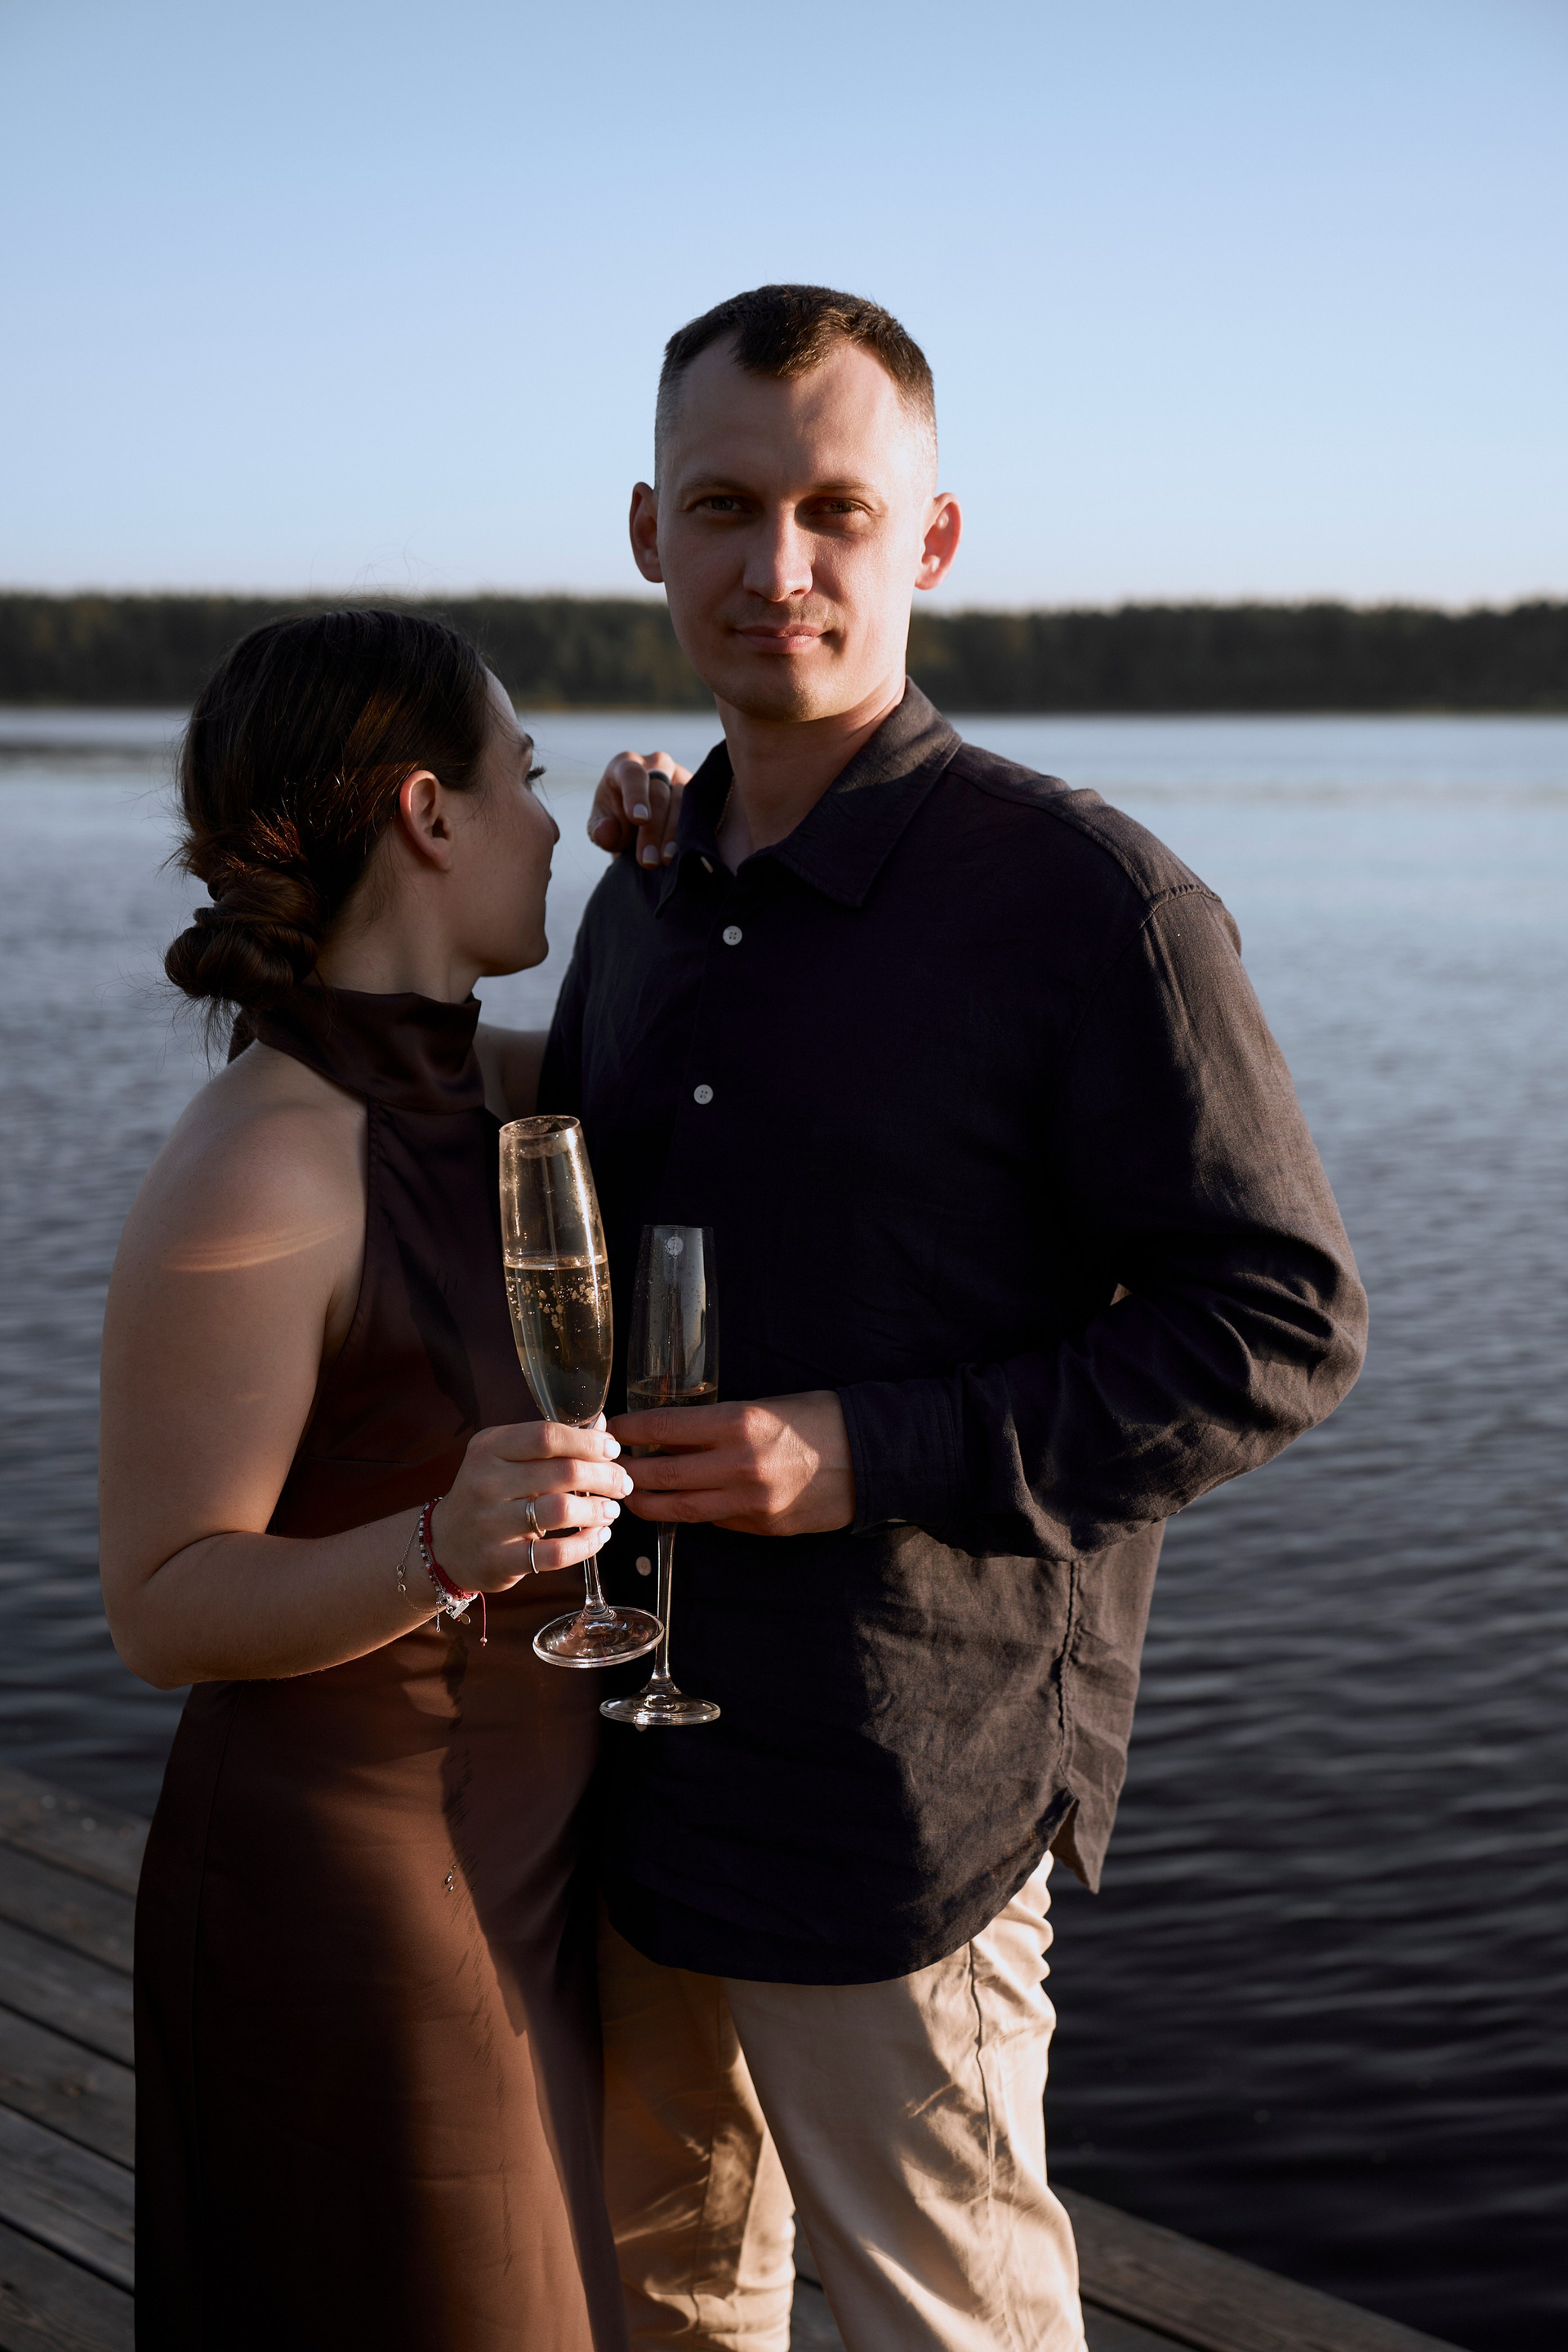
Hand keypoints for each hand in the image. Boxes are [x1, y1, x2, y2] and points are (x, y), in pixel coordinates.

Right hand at [431, 1419, 633, 1589]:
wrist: (445, 1544)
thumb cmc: (489, 1494)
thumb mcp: (505, 1458)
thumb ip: (550, 1442)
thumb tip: (602, 1425)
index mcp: (490, 1448)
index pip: (547, 1436)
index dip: (588, 1442)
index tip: (612, 1450)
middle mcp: (486, 1482)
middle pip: (562, 1472)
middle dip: (604, 1476)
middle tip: (622, 1483)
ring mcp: (491, 1524)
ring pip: (561, 1511)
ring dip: (597, 1510)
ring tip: (611, 1510)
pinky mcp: (500, 1560)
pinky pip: (556, 1553)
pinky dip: (586, 1544)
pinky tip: (598, 1536)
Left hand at [587, 752, 690, 869]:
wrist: (638, 826)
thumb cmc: (616, 820)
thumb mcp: (601, 826)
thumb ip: (599, 829)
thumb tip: (607, 833)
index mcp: (626, 764)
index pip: (633, 774)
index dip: (636, 796)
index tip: (638, 820)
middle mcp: (657, 765)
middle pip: (659, 792)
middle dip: (653, 828)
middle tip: (648, 860)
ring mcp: (681, 776)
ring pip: (682, 801)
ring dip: (673, 833)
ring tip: (665, 860)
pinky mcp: (697, 793)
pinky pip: (699, 810)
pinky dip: (691, 832)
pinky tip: (685, 853)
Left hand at [606, 1391, 854, 1537]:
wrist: (873, 1458)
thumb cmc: (821, 1419)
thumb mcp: (766, 1406)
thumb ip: (719, 1422)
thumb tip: (673, 1434)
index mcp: (739, 1424)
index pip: (663, 1428)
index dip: (629, 1430)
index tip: (610, 1428)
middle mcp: (738, 1466)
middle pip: (662, 1475)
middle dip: (627, 1472)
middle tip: (606, 1467)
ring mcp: (749, 1503)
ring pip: (679, 1509)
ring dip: (648, 1503)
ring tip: (629, 1495)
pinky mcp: (761, 1527)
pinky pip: (713, 1522)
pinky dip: (690, 1514)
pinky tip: (676, 1506)